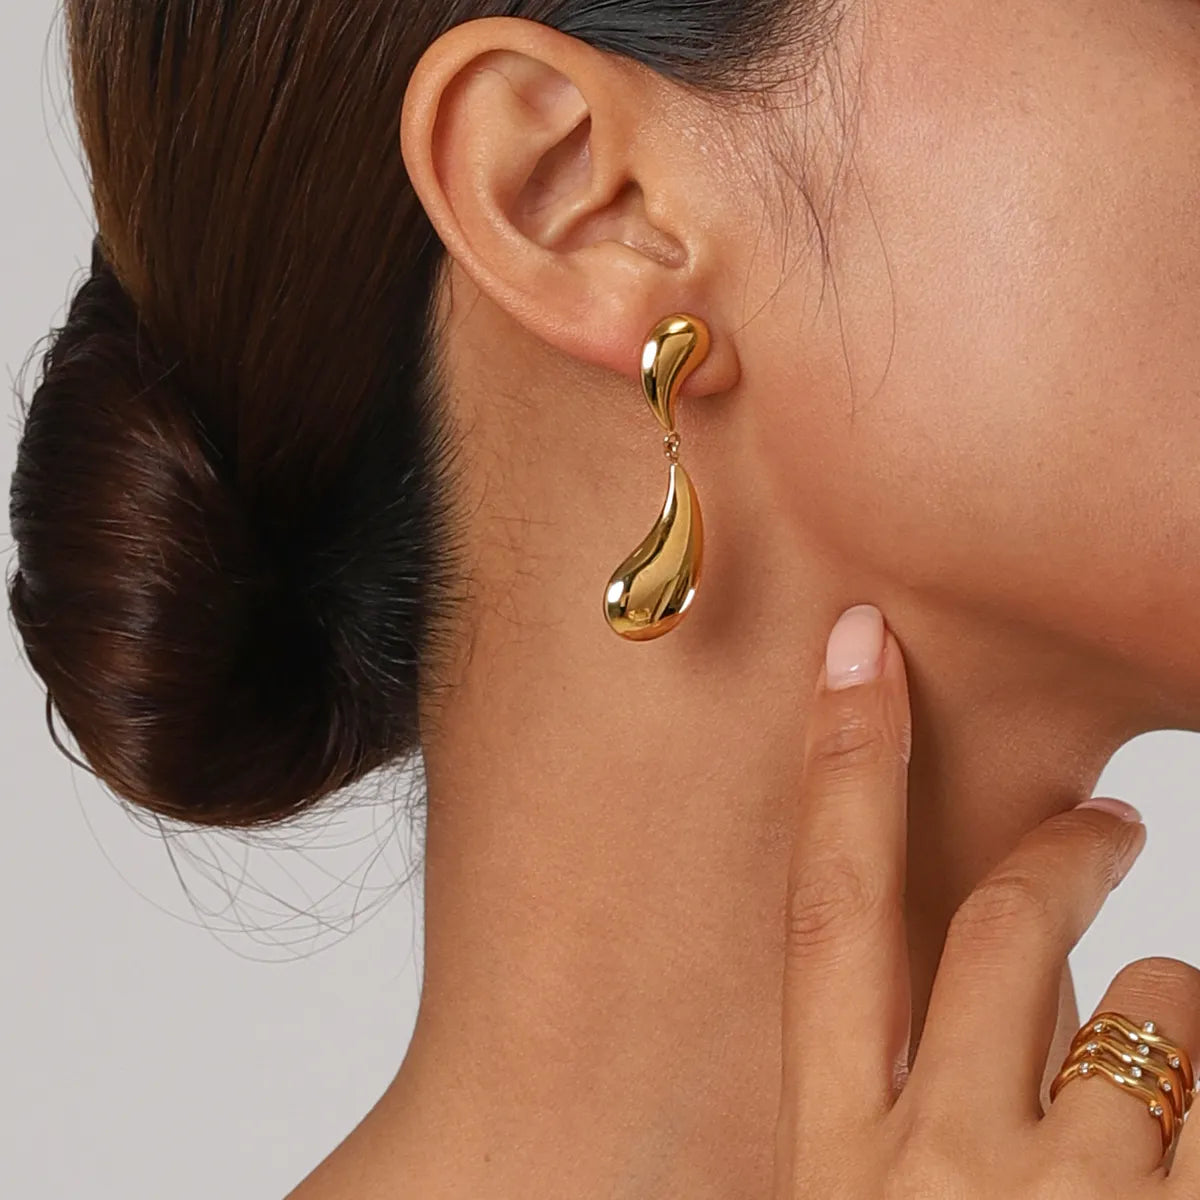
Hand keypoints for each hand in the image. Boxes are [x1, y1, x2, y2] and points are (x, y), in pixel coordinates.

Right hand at [774, 604, 1199, 1196]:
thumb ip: (923, 1089)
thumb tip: (1027, 972)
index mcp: (835, 1157)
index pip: (830, 915)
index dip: (841, 766)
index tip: (856, 649)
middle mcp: (941, 1171)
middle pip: (1005, 926)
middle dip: (1067, 853)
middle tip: (1109, 828)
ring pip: (1159, 1007)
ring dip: (1174, 1017)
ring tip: (1173, 1089)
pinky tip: (1192, 1142)